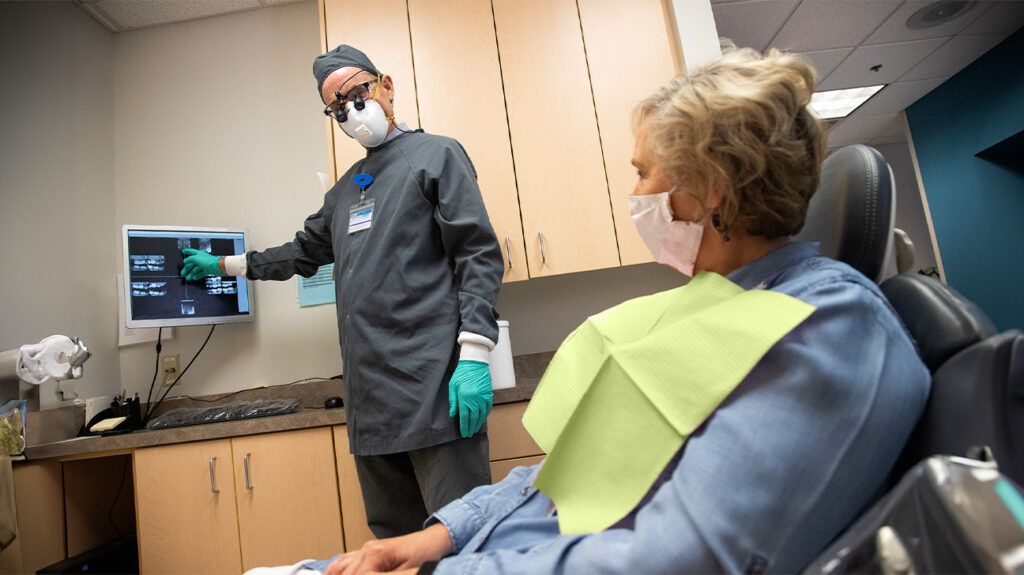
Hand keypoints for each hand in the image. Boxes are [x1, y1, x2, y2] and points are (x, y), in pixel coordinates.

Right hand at [180, 248, 220, 280]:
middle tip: (182, 273)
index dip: (186, 251)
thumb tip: (185, 261)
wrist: (218, 266)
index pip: (191, 251)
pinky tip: (194, 278)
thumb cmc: (208, 261)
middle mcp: (201, 259)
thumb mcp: (196, 259)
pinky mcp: (208, 270)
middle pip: (192, 263)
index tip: (183, 251)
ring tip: (188, 278)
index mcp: (198, 254)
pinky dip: (197, 275)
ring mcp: (205, 264)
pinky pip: (201, 273)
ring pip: (196, 269)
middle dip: (187, 268)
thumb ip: (189, 259)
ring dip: (191, 274)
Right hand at [324, 524, 452, 574]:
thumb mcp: (406, 572)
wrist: (434, 541)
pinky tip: (331, 574)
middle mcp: (367, 549)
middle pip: (345, 573)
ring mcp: (366, 549)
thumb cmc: (426, 556)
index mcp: (375, 554)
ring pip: (341, 567)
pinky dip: (337, 570)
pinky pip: (346, 560)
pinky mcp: (369, 551)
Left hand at [447, 360, 492, 437]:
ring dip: (478, 423)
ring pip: (482, 414)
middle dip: (471, 427)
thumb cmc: (462, 373)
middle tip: (469, 434)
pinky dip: (485, 415)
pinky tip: (482, 419)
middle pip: (474, 417)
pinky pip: (488, 408)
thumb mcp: (453, 386)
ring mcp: (483, 397)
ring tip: (475, 429)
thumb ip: (453, 401)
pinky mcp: (488, 394)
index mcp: (465, 397)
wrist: (475, 362)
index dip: (464, 426)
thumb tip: (453, 414)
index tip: (464, 433)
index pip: (465, 416)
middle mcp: (475, 398)